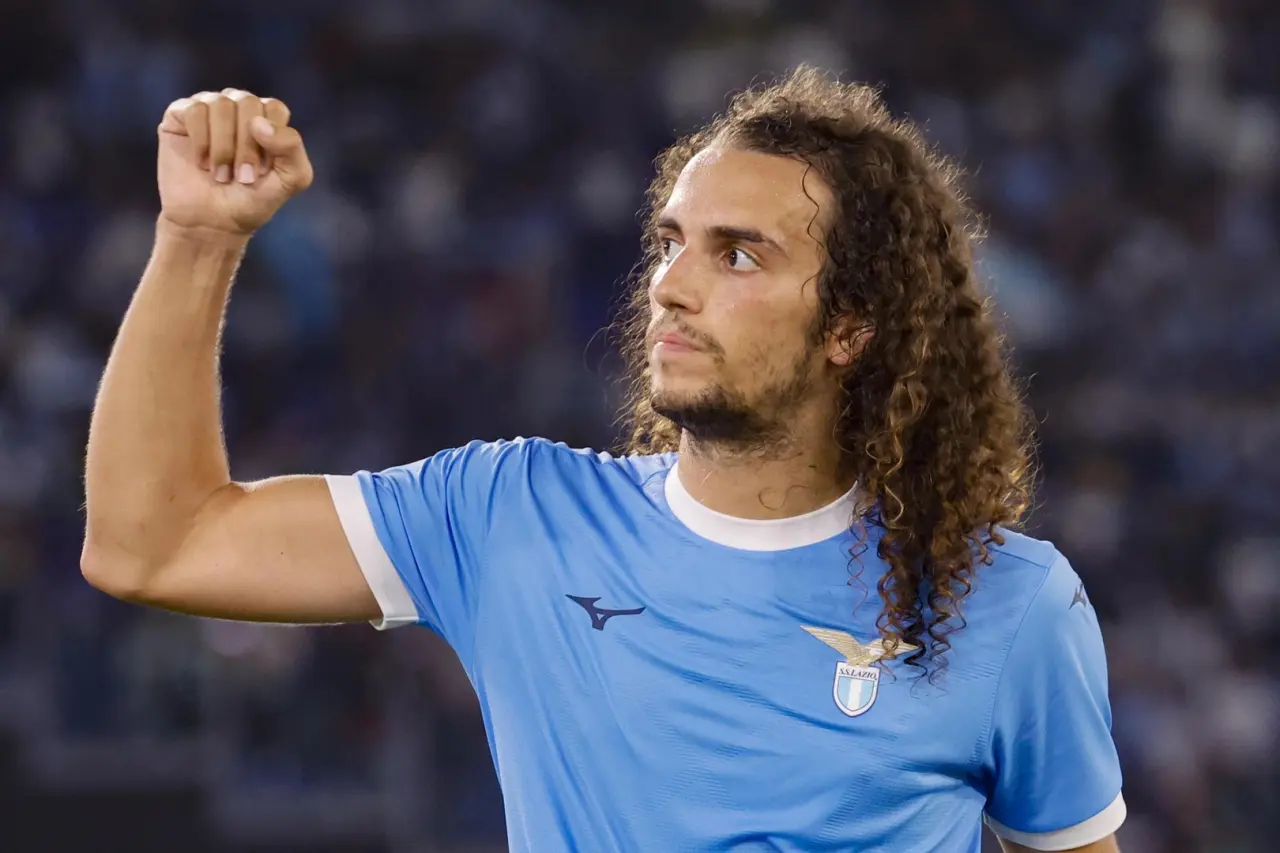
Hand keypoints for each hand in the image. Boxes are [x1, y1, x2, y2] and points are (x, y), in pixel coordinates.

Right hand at [156, 89, 313, 236]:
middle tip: (242, 177)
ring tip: (221, 174)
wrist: (212, 222)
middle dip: (246, 146)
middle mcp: (238, 106)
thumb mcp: (291, 180)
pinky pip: (194, 110)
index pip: (274, 108)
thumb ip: (292, 148)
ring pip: (220, 105)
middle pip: (247, 104)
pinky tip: (202, 163)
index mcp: (267, 117)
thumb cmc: (252, 199)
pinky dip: (201, 140)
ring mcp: (209, 107)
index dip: (270, 142)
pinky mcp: (180, 114)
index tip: (263, 171)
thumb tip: (259, 123)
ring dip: (223, 147)